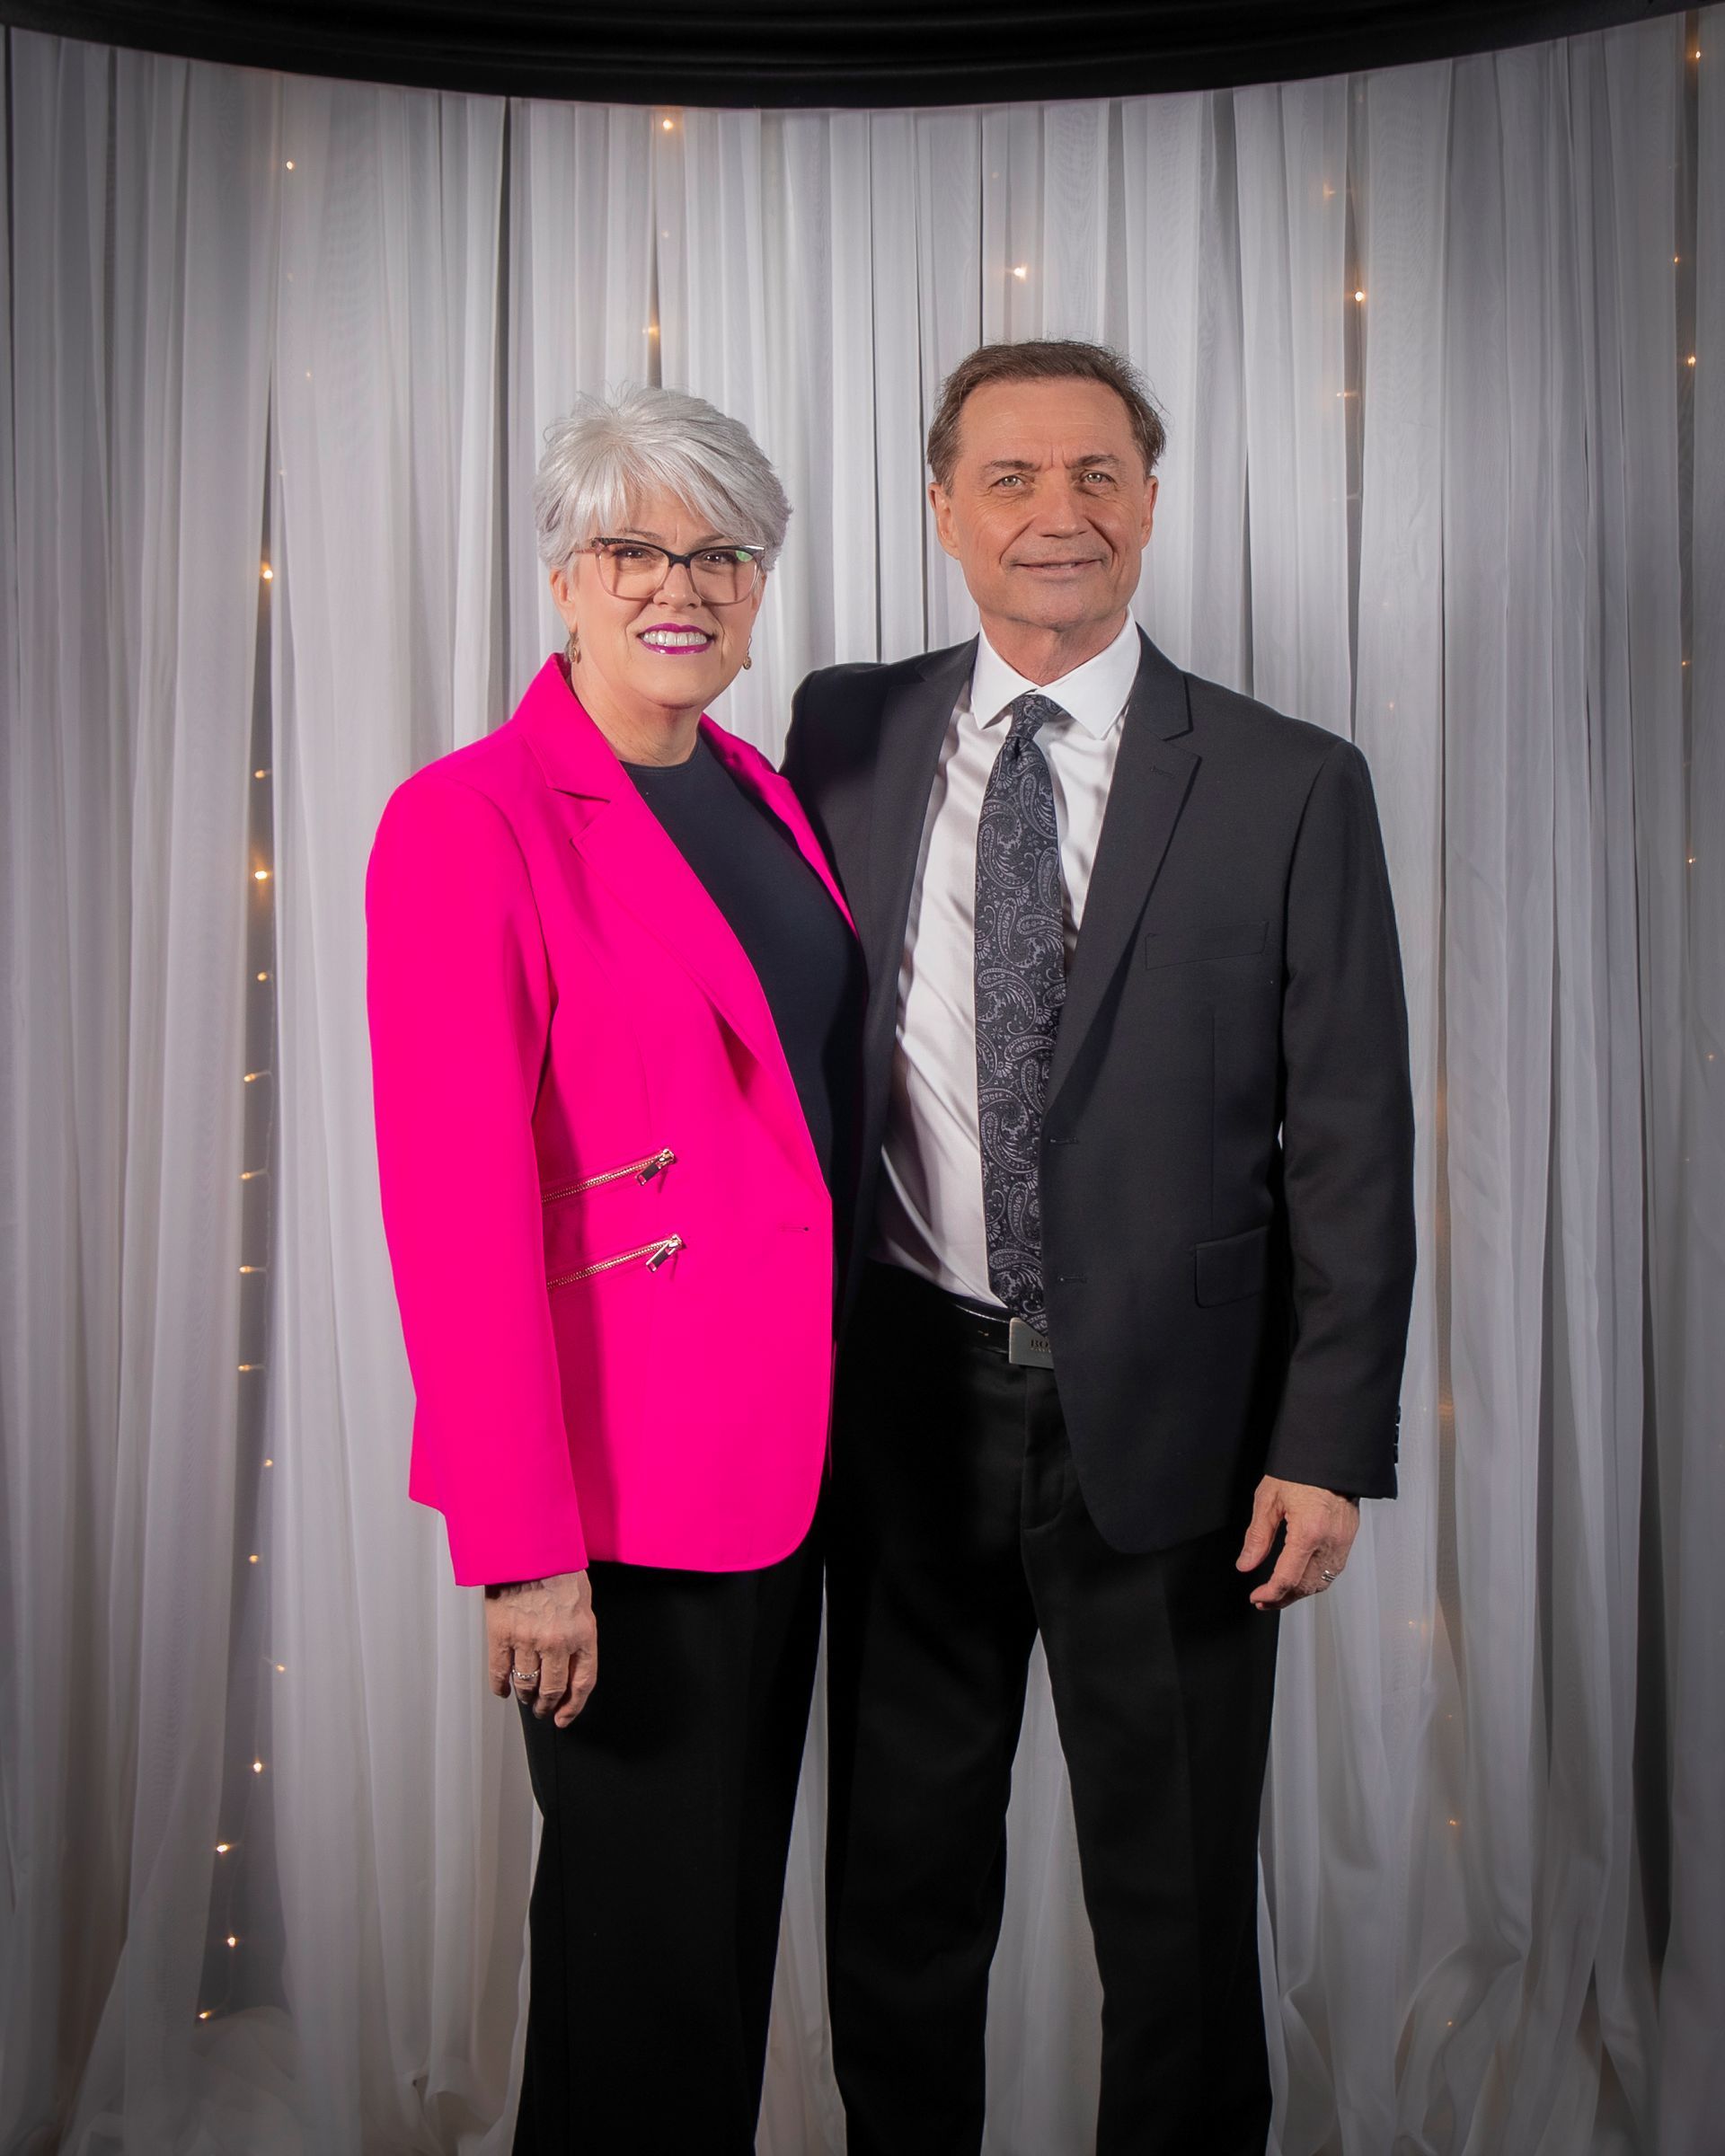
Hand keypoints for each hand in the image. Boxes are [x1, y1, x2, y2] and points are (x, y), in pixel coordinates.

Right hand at [484, 1570, 597, 1725]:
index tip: (565, 1717)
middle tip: (543, 1710)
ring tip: (526, 1698)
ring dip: (526, 1696)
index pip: (583, 1681)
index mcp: (583, 1632)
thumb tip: (572, 1658)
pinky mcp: (502, 1634)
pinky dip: (500, 1685)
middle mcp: (557, 1641)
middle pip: (553, 1688)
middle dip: (547, 1705)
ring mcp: (528, 1639)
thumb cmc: (557, 1566)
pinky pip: (500, 1670)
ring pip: (526, 1683)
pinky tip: (502, 1690)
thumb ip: (579, 1629)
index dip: (573, 1705)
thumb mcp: (581, 1598)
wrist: (528, 1545)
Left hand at [1235, 1478, 1358, 1609]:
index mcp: (1308, 1531)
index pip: (1288, 1578)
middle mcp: (1329, 1541)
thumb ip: (1257, 1536)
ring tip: (1279, 1593)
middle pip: (1306, 1586)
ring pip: (1322, 1583)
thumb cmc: (1300, 1469)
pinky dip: (1315, 1580)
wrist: (1329, 1454)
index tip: (1257, 1597)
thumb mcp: (1268, 1499)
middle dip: (1283, 1598)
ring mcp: (1343, 1541)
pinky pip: (1333, 1570)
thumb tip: (1246, 1563)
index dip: (1270, 1593)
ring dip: (1299, 1593)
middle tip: (1263, 1599)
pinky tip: (1300, 1578)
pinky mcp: (1348, 1538)